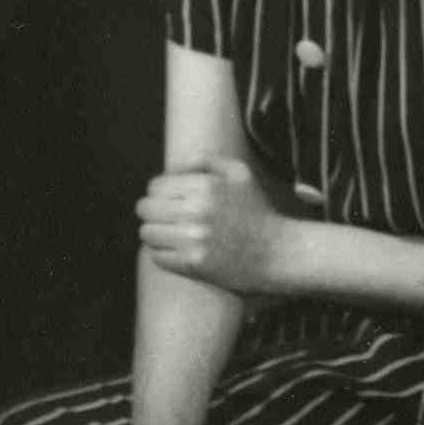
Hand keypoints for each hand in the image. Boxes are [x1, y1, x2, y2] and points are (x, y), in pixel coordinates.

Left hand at [137, 158, 290, 292]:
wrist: (277, 252)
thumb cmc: (256, 211)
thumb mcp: (239, 173)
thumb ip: (204, 160)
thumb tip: (171, 167)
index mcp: (206, 185)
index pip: (155, 186)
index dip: (160, 194)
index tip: (171, 202)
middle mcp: (198, 211)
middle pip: (145, 209)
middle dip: (154, 213)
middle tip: (169, 219)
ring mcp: (194, 239)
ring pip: (147, 233)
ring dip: (156, 234)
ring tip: (173, 236)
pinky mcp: (194, 264)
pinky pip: (157, 256)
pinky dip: (164, 254)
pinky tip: (180, 252)